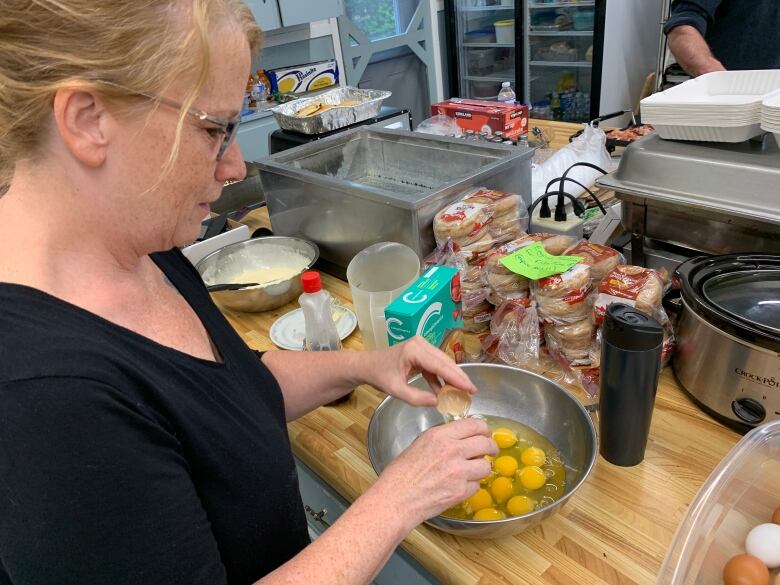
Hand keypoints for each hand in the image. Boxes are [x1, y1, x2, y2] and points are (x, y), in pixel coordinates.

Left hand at [359, 337, 476, 406]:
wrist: (367, 365)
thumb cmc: (379, 375)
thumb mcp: (396, 390)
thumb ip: (416, 398)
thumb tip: (438, 401)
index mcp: (415, 350)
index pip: (441, 365)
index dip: (457, 378)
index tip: (471, 388)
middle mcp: (421, 344)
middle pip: (445, 361)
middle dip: (459, 377)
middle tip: (472, 391)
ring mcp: (421, 346)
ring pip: (442, 362)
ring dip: (451, 377)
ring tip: (462, 391)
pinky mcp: (421, 352)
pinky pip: (435, 365)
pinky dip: (440, 377)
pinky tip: (444, 390)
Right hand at [373, 417, 497, 527]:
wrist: (396, 498)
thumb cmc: (401, 473)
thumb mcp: (420, 444)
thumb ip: (443, 439)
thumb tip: (461, 438)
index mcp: (440, 435)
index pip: (474, 425)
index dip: (484, 429)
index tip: (486, 433)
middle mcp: (452, 450)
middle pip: (485, 443)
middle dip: (491, 447)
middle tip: (491, 451)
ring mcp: (458, 472)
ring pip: (486, 466)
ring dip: (482, 469)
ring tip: (474, 472)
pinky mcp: (460, 491)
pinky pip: (477, 486)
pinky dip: (471, 486)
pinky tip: (460, 486)